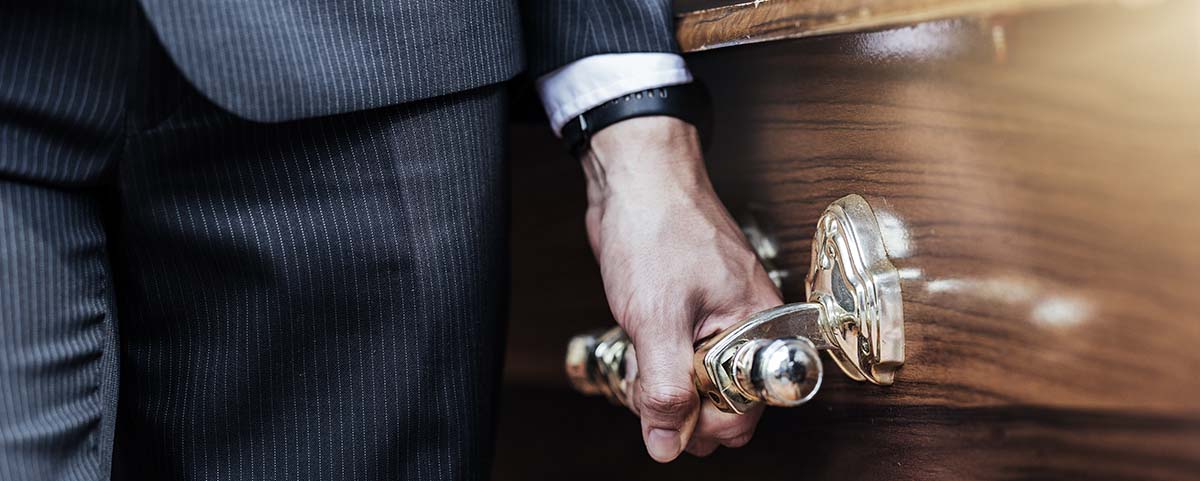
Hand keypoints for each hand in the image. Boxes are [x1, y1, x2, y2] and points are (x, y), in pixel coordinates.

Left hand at [581, 116, 782, 461]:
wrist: (635, 178)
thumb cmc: (657, 228)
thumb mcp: (656, 319)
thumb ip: (664, 387)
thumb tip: (666, 442)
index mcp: (759, 327)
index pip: (747, 410)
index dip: (704, 423)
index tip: (666, 416)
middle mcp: (746, 326)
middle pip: (722, 401)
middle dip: (680, 405)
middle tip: (645, 384)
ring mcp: (718, 318)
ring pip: (696, 380)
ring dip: (662, 383)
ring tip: (638, 359)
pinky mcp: (691, 310)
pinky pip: (681, 355)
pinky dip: (655, 359)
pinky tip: (636, 345)